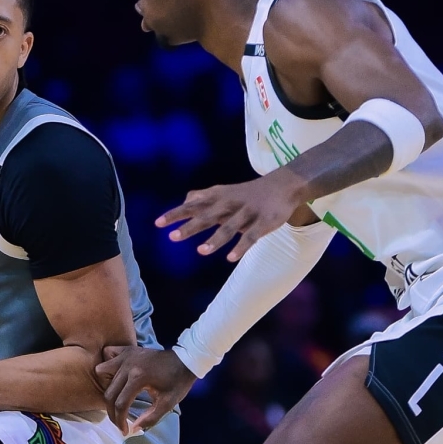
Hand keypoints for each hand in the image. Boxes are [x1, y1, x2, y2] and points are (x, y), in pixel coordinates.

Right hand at [95, 346, 196, 433]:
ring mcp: (126, 355)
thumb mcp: (168, 403)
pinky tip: (116, 374)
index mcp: (138, 378)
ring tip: (117, 395)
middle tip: (118, 422)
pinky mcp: (128, 350)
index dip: (120, 421)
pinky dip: (108, 363)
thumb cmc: (178, 382)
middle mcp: (128, 365)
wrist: (186, 360)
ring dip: (107, 385)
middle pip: (109, 392)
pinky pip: (109, 353)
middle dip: (112, 412)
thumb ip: (150, 418)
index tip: (124, 431)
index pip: (120, 404)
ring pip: (102, 371)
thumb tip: (133, 428)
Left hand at [157, 168, 302, 261]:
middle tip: (172, 237)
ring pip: (229, 227)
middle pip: (207, 216)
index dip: (176, 214)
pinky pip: (251, 237)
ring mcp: (247, 213)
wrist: (285, 185)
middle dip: (190, 226)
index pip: (193, 205)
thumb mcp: (225, 192)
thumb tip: (185, 199)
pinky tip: (230, 258)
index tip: (157, 223)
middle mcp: (230, 204)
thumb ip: (205, 197)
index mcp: (219, 198)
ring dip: (214, 239)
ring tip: (200, 251)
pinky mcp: (264, 222)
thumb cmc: (250, 192)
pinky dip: (240, 247)